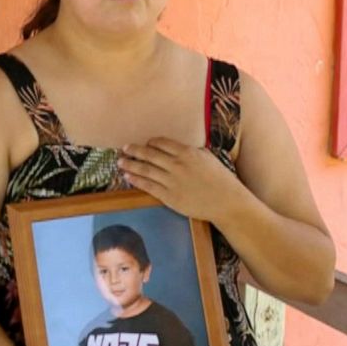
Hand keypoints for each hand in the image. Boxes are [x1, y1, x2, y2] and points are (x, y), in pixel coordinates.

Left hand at [118, 137, 249, 223]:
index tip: (144, 144)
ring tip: (120, 162)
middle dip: (134, 150)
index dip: (150, 143)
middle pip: (149, 154)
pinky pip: (148, 186)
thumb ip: (190, 151)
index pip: (161, 143)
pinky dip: (136, 180)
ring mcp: (171, 181)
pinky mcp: (168, 196)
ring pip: (145, 170)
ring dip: (130, 164)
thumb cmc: (220, 179)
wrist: (226, 202)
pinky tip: (127, 176)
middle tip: (124, 148)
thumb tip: (176, 148)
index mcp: (187, 153)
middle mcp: (176, 165)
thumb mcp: (207, 157)